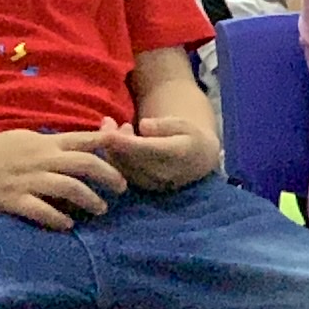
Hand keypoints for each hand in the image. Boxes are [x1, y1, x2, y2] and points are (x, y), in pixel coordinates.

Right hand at [0, 127, 126, 230]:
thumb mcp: (28, 138)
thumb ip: (55, 142)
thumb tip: (86, 144)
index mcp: (46, 143)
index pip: (85, 140)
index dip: (111, 145)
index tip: (130, 153)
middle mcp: (40, 159)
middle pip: (85, 164)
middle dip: (110, 175)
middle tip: (122, 188)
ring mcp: (27, 180)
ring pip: (69, 187)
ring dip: (90, 199)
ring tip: (101, 209)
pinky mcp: (11, 199)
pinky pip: (41, 210)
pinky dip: (58, 219)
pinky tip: (68, 224)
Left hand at [103, 116, 219, 192]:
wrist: (201, 161)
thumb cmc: (191, 137)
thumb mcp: (184, 124)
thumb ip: (164, 125)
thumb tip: (143, 125)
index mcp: (177, 154)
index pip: (143, 149)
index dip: (122, 141)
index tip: (107, 130)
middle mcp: (164, 173)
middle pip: (129, 158)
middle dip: (113, 140)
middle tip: (108, 121)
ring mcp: (153, 183)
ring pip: (122, 166)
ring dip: (111, 148)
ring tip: (114, 128)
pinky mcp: (144, 187)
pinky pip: (122, 173)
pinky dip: (114, 157)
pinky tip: (117, 143)